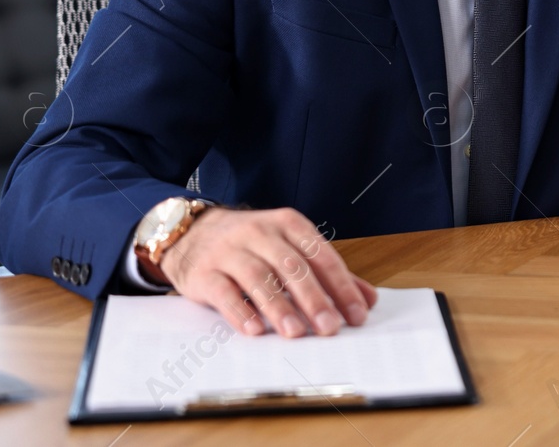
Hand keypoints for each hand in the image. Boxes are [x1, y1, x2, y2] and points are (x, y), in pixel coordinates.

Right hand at [156, 207, 377, 337]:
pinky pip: (224, 292)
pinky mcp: (204, 272)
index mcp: (288, 224)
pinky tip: (254, 330)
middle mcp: (260, 233)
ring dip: (279, 307)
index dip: (341, 285)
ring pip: (259, 278)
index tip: (356, 314)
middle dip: (314, 299)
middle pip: (292, 267)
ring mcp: (230, 251)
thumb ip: (327, 273)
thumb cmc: (251, 244)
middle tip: (329, 328)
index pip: (321, 256)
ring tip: (296, 332)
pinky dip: (240, 311)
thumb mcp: (289, 247)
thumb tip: (367, 299)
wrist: (191, 232)